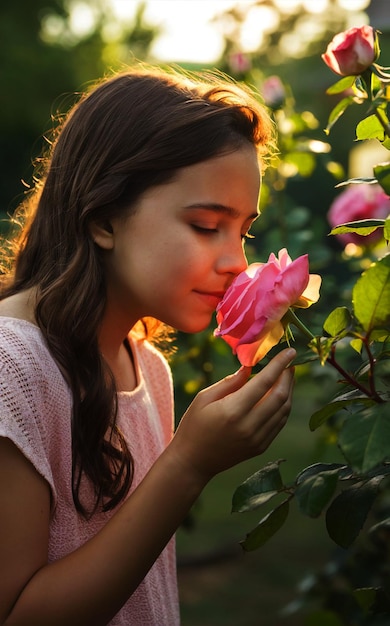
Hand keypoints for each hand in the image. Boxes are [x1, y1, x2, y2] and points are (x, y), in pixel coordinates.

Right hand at [170, 347, 295, 484]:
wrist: (192, 462)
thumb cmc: (193, 425)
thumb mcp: (204, 397)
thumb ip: (231, 382)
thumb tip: (251, 366)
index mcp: (233, 411)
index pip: (264, 382)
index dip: (279, 364)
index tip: (290, 351)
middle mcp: (249, 426)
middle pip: (280, 396)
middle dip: (288, 376)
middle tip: (290, 362)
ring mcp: (257, 439)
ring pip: (284, 410)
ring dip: (289, 390)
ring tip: (287, 376)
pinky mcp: (261, 447)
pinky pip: (279, 423)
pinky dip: (284, 406)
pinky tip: (280, 395)